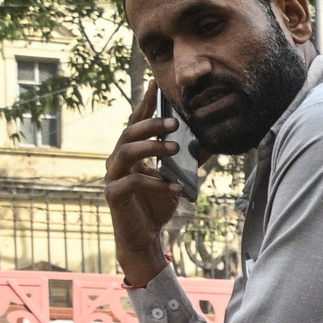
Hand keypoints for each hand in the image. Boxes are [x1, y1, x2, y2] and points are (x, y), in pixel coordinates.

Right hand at [105, 81, 184, 288]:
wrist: (145, 237)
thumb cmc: (157, 204)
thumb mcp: (177, 178)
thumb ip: (186, 161)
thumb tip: (209, 142)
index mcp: (130, 152)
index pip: (136, 122)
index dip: (145, 103)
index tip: (155, 84)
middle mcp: (117, 160)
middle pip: (129, 133)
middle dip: (151, 124)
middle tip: (175, 122)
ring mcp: (113, 176)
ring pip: (126, 152)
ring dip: (151, 148)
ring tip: (174, 148)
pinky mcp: (114, 194)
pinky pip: (134, 182)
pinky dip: (156, 182)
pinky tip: (175, 185)